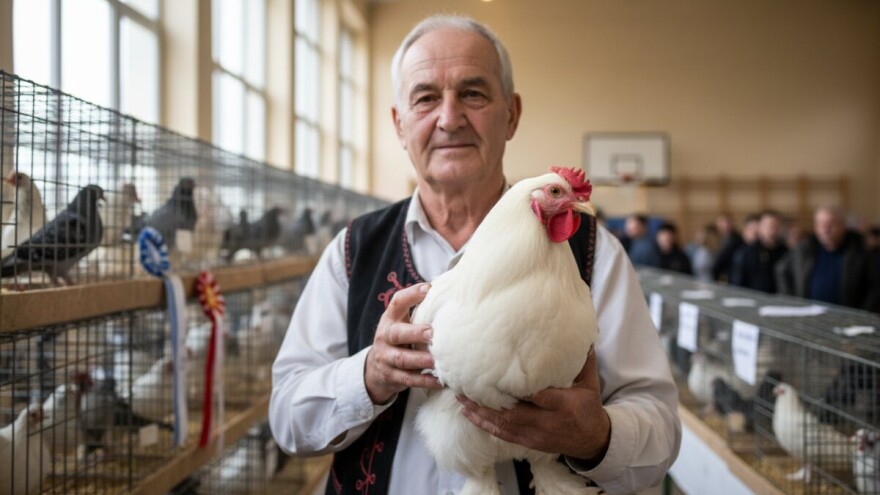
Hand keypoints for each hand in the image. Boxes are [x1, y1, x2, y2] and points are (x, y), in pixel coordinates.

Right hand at [364, 283, 441, 403]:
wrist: (375, 369)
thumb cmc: (399, 339)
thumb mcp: (402, 323)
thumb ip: (420, 312)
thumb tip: (450, 292)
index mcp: (390, 319)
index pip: (397, 302)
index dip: (411, 295)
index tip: (428, 288)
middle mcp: (385, 337)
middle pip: (397, 334)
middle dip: (414, 333)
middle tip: (432, 333)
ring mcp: (386, 358)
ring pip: (402, 359)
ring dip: (420, 360)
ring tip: (437, 360)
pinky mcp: (392, 377)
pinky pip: (409, 380)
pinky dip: (425, 381)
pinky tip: (440, 381)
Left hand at [457, 346, 610, 464]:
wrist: (590, 440)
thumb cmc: (588, 407)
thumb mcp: (590, 384)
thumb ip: (583, 360)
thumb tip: (581, 333)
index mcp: (564, 406)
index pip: (541, 397)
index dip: (522, 388)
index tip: (500, 374)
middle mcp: (547, 422)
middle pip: (514, 413)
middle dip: (489, 400)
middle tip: (467, 384)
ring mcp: (535, 434)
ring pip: (503, 424)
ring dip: (479, 411)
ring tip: (460, 396)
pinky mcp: (526, 442)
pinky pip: (501, 433)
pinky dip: (483, 423)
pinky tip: (468, 413)